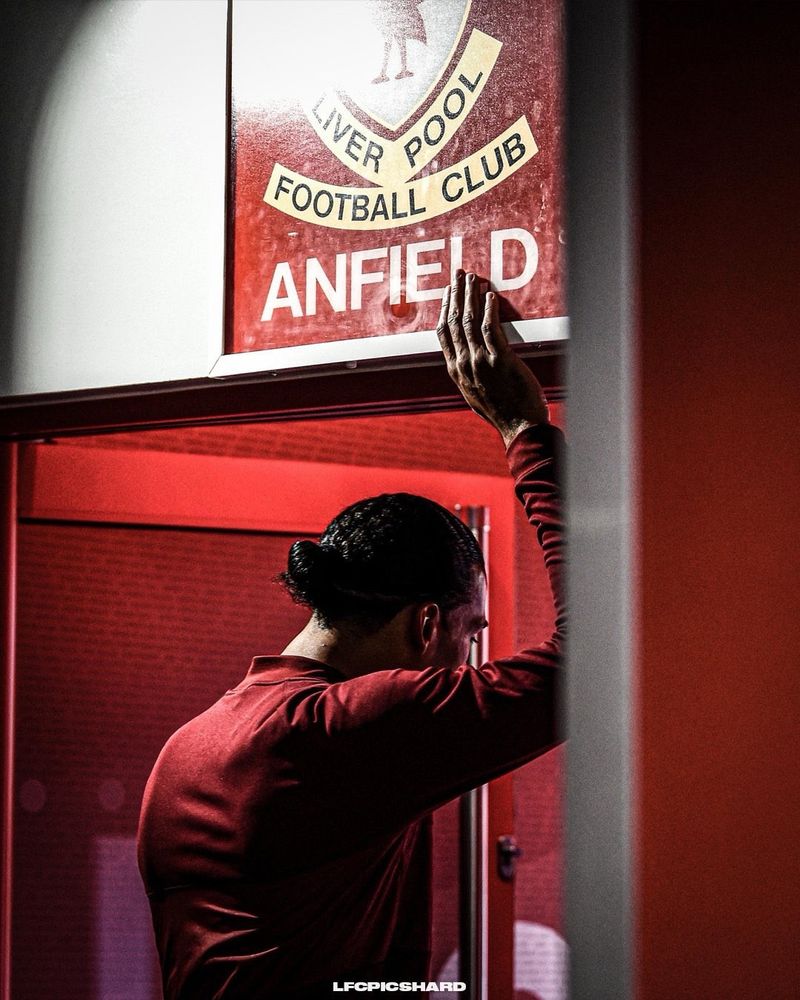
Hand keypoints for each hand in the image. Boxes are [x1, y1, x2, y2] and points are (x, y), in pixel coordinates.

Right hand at [436, 271, 548, 446]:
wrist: (519, 427)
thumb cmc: (502, 412)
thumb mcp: (475, 394)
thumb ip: (469, 374)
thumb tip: (466, 360)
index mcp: (455, 371)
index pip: (443, 333)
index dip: (445, 308)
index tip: (448, 291)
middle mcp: (464, 364)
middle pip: (455, 321)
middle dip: (456, 294)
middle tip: (459, 274)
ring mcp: (481, 362)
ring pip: (470, 321)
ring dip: (471, 296)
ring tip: (474, 278)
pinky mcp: (501, 360)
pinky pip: (492, 329)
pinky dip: (490, 310)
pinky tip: (490, 296)